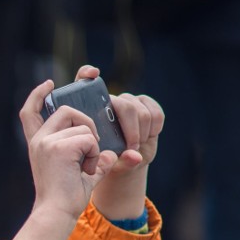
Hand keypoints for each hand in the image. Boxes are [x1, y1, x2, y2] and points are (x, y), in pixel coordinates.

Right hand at [18, 76, 117, 221]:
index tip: (49, 84)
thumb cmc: (66, 198)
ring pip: (82, 125)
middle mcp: (38, 140)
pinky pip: (88, 138)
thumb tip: (111, 153)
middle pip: (67, 110)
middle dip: (85, 123)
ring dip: (92, 143)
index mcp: (38, 144)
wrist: (57, 213)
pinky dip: (93, 153)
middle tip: (89, 148)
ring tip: (85, 165)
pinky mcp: (58, 147)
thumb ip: (93, 159)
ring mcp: (46, 142)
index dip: (38, 94)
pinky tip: (85, 169)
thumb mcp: (79, 172)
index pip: (30, 111)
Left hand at [75, 65, 165, 219]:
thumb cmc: (104, 162)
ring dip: (142, 132)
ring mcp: (127, 101)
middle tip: (131, 147)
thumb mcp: (104, 165)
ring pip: (140, 110)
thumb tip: (134, 156)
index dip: (87, 74)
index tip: (94, 73)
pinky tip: (148, 136)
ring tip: (136, 146)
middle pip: (122, 104)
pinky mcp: (146, 104)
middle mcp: (108, 101)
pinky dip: (154, 128)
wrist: (121, 163)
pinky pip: (156, 113)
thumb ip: (117, 161)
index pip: (84, 81)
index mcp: (89, 111)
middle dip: (130, 129)